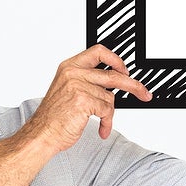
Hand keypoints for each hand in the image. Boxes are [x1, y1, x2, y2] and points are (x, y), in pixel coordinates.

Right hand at [29, 44, 151, 149]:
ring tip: (102, 124)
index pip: (99, 52)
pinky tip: (101, 130)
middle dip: (133, 85)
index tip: (125, 70)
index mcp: (69, 67)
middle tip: (144, 93)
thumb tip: (110, 85)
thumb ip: (85, 82)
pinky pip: (107, 111)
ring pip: (110, 97)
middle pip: (113, 74)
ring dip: (109, 114)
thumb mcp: (66, 91)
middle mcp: (73, 73)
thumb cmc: (53, 118)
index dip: (116, 60)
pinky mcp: (83, 101)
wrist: (41, 134)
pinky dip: (107, 123)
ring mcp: (78, 86)